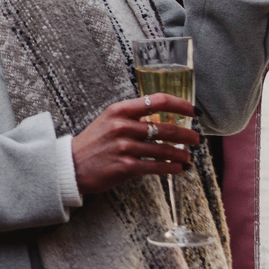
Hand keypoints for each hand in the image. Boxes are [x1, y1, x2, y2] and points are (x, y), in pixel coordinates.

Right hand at [71, 94, 199, 194]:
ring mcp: (124, 147)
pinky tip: (179, 168)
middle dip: (187, 135)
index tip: (194, 112)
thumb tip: (162, 118)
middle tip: (197, 139)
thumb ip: (133, 117)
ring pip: (164, 149)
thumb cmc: (93, 142)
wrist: (71, 165)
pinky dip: (172, 168)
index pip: (157, 100)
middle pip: (165, 127)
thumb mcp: (109, 121)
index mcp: (119, 110)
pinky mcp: (126, 167)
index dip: (180, 105)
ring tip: (188, 157)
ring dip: (182, 154)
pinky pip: (157, 167)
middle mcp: (122, 126)